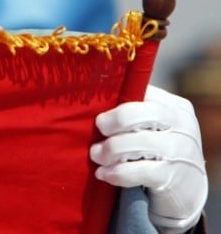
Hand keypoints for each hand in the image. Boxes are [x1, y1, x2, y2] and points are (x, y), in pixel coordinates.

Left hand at [90, 85, 206, 233]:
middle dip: (112, 122)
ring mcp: (179, 151)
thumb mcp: (155, 126)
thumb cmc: (159, 149)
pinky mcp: (173, 177)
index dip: (114, 100)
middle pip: (138, 114)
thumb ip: (134, 112)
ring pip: (138, 142)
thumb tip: (92, 104)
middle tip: (99, 129)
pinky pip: (139, 171)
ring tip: (97, 155)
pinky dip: (117, 172)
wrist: (188, 189)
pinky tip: (104, 174)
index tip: (99, 110)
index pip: (140, 91)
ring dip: (110, 149)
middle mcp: (181, 125)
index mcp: (174, 106)